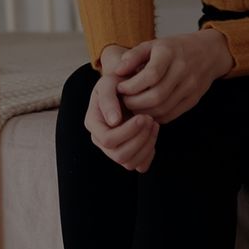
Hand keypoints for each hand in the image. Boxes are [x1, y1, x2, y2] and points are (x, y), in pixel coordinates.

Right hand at [87, 46, 157, 171]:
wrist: (127, 86)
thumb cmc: (117, 82)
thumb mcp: (108, 83)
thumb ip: (107, 99)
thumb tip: (113, 122)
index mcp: (93, 123)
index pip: (107, 139)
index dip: (127, 132)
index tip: (143, 117)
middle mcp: (100, 140)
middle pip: (119, 155)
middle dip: (140, 139)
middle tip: (151, 120)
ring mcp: (113, 149)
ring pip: (129, 163)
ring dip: (146, 145)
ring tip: (155, 124)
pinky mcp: (128, 153)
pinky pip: (139, 165)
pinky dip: (149, 154)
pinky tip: (153, 135)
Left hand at [117, 29, 233, 123]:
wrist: (208, 52)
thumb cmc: (175, 48)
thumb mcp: (154, 44)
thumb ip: (134, 56)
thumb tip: (117, 71)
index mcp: (170, 53)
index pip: (150, 76)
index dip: (132, 86)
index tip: (120, 87)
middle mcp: (183, 70)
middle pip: (156, 96)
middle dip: (134, 102)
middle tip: (124, 100)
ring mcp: (190, 87)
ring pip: (163, 108)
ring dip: (143, 112)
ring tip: (133, 106)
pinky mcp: (193, 100)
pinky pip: (171, 114)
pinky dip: (155, 116)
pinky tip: (146, 110)